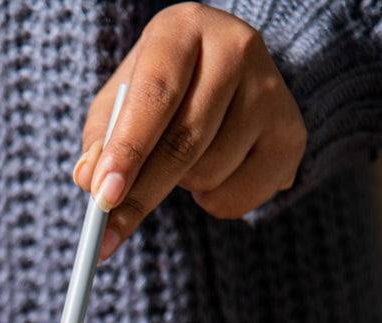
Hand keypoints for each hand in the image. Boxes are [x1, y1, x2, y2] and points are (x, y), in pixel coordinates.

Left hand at [73, 2, 306, 258]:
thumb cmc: (158, 92)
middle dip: (141, 194)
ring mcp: (272, 91)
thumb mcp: (118, 104)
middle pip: (185, 142)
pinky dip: (213, 203)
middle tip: (107, 234)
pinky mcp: (292, 134)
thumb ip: (99, 141)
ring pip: (210, 173)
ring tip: (182, 163)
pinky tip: (211, 174)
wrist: (223, 80)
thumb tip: (89, 180)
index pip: (156, 95)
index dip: (129, 150)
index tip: (104, 196)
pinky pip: (239, 197)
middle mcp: (235, 49)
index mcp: (182, 30)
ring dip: (182, 188)